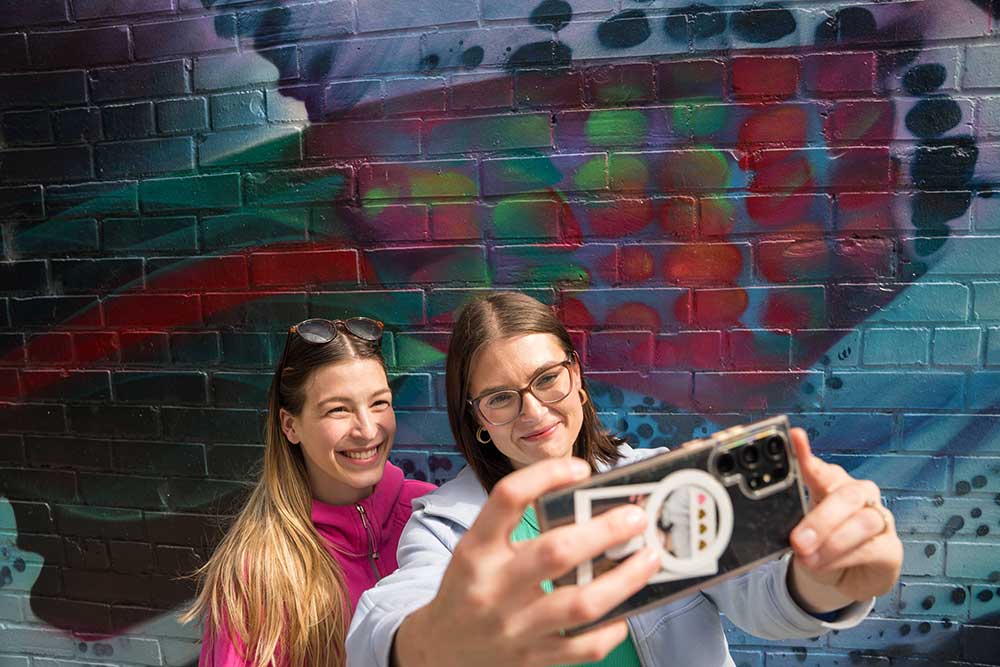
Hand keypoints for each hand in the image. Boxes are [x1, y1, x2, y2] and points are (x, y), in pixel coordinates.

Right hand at [394, 457, 660, 666]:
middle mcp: (492, 587)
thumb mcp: (476, 552)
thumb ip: (515, 529)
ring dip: (625, 579)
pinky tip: (627, 608)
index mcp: (475, 550)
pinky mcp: (533, 660)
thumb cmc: (468, 589)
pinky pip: (584, 647)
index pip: (507, 498)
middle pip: (555, 552)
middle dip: (604, 531)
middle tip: (636, 516)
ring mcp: (514, 628)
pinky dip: (612, 626)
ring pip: (580, 603)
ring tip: (650, 557)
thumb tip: (585, 506)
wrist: (438, 652)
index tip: (581, 469)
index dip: (546, 476)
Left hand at [787, 429, 902, 611]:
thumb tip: (767, 515)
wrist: (837, 581)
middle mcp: (856, 494)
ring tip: (808, 557)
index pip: (818, 466)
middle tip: (797, 541)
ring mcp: (877, 518)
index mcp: (829, 484)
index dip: (806, 453)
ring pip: (862, 520)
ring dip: (833, 541)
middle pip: (844, 494)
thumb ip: (788, 518)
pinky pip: (872, 548)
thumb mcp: (795, 531)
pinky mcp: (889, 547)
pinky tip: (827, 564)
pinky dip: (845, 557)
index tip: (794, 437)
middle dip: (820, 519)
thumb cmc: (815, 547)